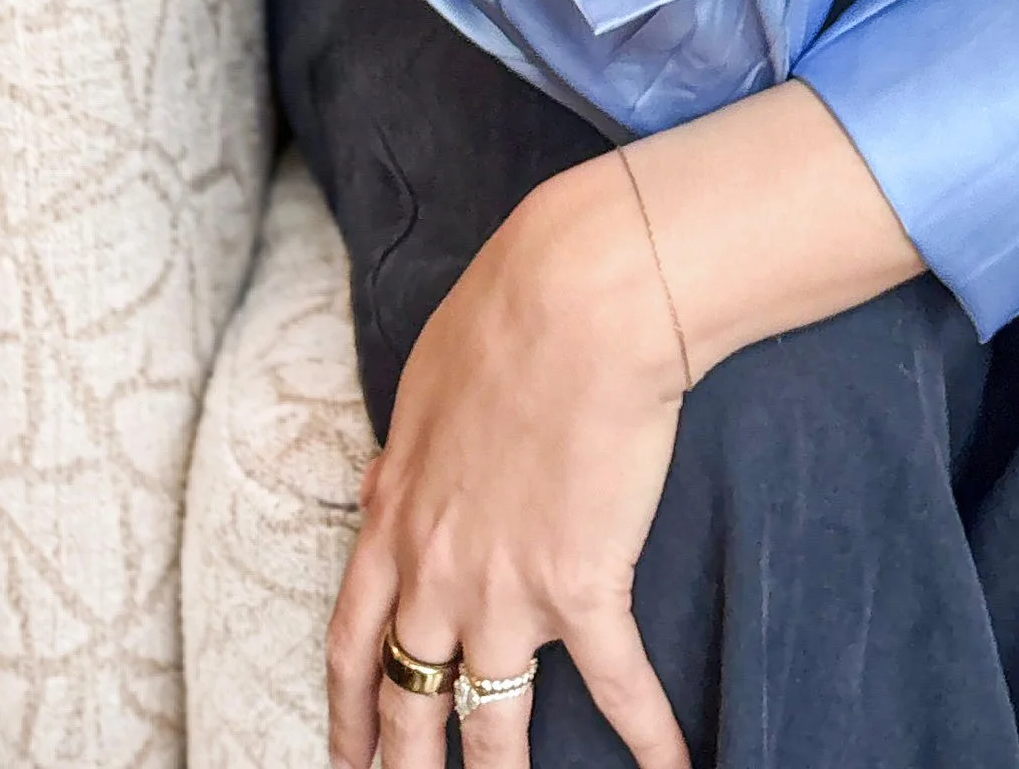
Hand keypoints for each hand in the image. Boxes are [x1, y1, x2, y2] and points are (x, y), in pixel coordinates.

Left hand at [327, 153, 690, 768]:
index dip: (348, 711)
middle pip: (406, 703)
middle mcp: (436, 570)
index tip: (348, 755)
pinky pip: (616, 684)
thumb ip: (406, 452)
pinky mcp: (582, 585)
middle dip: (405, 765)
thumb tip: (389, 478)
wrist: (580, 296)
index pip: (352, 640)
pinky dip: (648, 734)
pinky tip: (670, 767)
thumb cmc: (507, 312)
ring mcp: (505, 589)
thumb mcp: (424, 384)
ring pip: (490, 721)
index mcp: (395, 517)